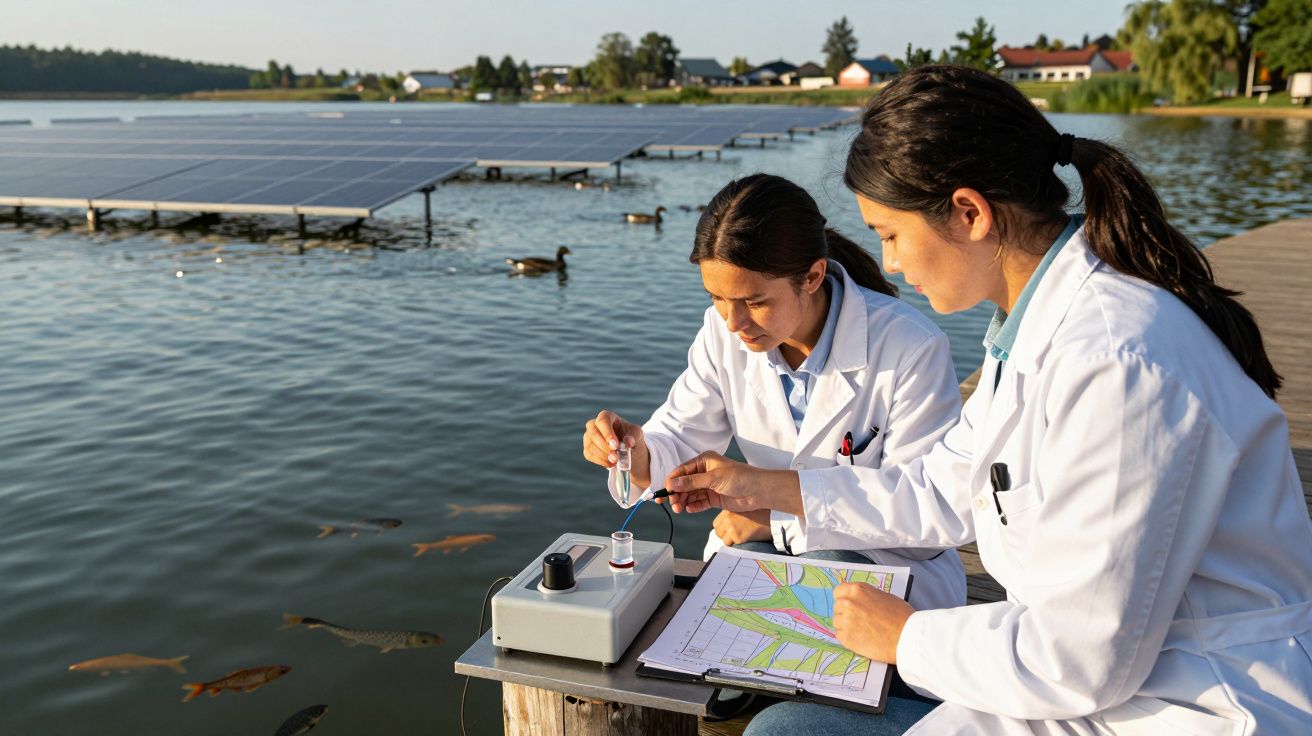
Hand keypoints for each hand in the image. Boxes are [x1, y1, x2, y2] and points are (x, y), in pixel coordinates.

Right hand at [583, 410, 650, 487]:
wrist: (627, 448)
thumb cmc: (630, 436)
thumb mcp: (636, 434)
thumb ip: (633, 436)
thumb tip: (628, 442)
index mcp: (607, 416)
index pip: (603, 421)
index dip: (607, 433)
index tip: (615, 446)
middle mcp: (594, 425)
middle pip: (593, 433)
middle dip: (604, 447)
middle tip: (616, 457)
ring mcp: (589, 437)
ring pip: (590, 446)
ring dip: (603, 456)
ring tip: (615, 461)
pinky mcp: (587, 449)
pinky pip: (589, 455)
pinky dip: (600, 461)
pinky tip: (611, 464)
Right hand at [664, 451, 802, 516]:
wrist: (759, 491)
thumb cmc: (740, 478)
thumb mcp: (713, 478)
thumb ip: (692, 482)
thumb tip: (673, 483)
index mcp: (704, 461)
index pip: (682, 470)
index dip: (672, 481)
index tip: (665, 491)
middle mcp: (705, 472)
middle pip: (684, 484)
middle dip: (677, 494)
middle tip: (672, 504)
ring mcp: (709, 486)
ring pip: (690, 494)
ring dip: (683, 501)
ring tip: (679, 509)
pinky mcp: (714, 497)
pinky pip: (699, 502)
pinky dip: (693, 506)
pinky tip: (689, 509)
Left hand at [712, 509, 772, 545]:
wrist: (774, 519)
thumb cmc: (763, 513)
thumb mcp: (745, 508)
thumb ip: (734, 515)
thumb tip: (726, 526)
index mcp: (730, 509)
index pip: (717, 523)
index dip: (723, 527)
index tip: (730, 530)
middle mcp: (728, 517)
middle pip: (718, 531)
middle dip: (725, 534)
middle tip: (736, 534)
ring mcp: (732, 527)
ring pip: (723, 539)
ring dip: (730, 540)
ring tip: (742, 536)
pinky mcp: (738, 536)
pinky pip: (731, 544)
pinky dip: (737, 544)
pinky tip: (746, 538)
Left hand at [833, 582, 914, 663]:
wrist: (907, 637)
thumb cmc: (901, 617)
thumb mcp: (883, 596)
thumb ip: (866, 597)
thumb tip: (857, 600)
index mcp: (858, 590)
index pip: (838, 591)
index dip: (844, 598)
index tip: (849, 604)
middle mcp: (849, 603)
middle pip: (837, 607)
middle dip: (845, 612)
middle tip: (859, 620)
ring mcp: (846, 621)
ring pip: (837, 622)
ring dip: (846, 625)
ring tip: (862, 630)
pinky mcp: (847, 638)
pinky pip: (840, 636)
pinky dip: (848, 638)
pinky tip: (861, 638)